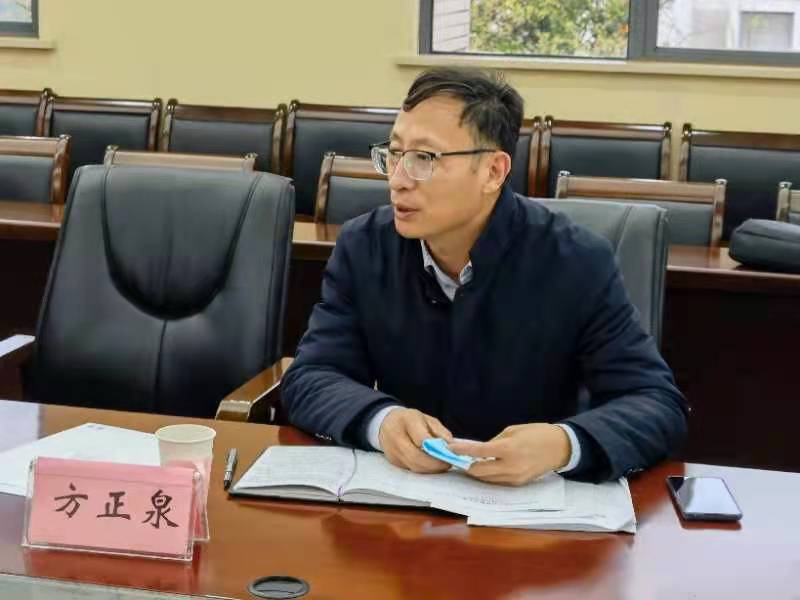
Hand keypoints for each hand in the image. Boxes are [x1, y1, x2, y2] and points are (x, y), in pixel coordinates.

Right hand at [378, 408, 453, 473]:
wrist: (386, 423)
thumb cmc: (410, 420)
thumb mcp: (427, 419)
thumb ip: (439, 431)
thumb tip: (451, 446)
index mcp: (407, 420)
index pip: (421, 437)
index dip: (435, 447)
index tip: (448, 452)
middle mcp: (396, 437)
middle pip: (416, 457)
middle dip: (434, 464)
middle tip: (447, 464)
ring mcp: (393, 451)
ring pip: (414, 466)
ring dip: (430, 469)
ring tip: (442, 465)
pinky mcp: (393, 461)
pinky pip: (410, 469)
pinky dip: (423, 469)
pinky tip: (431, 465)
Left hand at [448, 423, 570, 485]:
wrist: (560, 447)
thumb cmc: (536, 433)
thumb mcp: (512, 430)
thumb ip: (494, 441)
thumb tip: (480, 450)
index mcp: (507, 449)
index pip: (478, 452)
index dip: (461, 451)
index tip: (450, 448)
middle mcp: (509, 467)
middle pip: (478, 471)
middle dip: (466, 466)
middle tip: (457, 459)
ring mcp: (514, 478)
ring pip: (487, 479)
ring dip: (477, 472)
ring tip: (469, 463)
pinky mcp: (519, 484)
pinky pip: (498, 482)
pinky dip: (489, 476)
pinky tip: (486, 468)